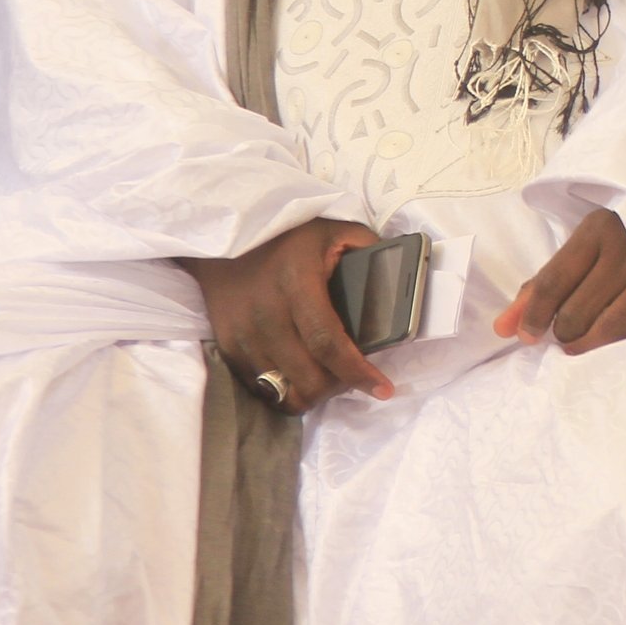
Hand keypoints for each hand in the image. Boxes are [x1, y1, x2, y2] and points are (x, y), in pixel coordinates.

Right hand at [179, 216, 394, 414]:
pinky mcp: (226, 345)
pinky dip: (282, 391)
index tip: (383, 389)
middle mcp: (266, 314)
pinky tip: (299, 379)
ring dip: (310, 394)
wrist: (224, 237)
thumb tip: (400, 274)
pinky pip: (257, 386)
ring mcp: (242, 333)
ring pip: (280, 389)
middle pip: (306, 375)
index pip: (328, 342)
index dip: (356, 372)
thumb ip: (369, 249)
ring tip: (329, 382)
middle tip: (356, 382)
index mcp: (297, 283)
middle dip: (337, 388)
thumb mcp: (334, 230)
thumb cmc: (287, 236)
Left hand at [495, 207, 625, 353]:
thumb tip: (502, 329)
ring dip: (590, 345)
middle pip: (578, 310)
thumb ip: (543, 286)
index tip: (525, 337)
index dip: (534, 315)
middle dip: (564, 333)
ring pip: (612, 325)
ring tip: (582, 347)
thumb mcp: (585, 250)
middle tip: (564, 338)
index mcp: (599, 229)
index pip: (553, 280)